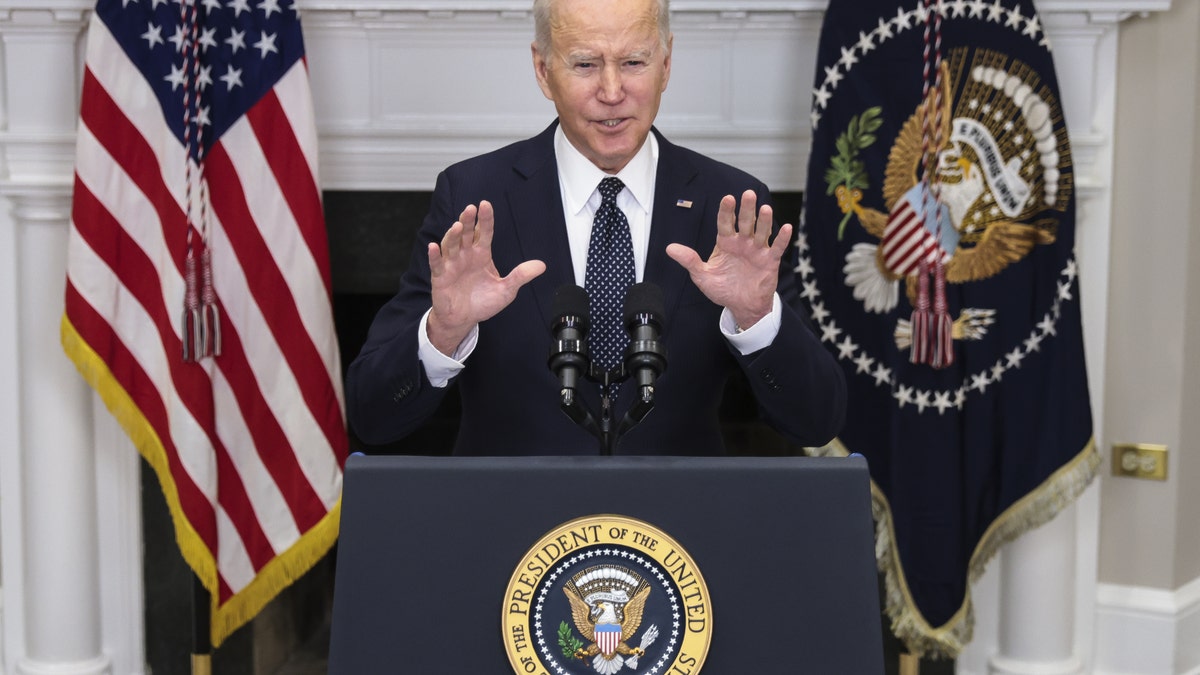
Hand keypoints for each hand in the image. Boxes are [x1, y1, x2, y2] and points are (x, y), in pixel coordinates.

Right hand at [427, 201, 545, 354]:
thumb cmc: (483, 301)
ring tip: (457, 226)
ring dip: (453, 235)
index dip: (485, 219)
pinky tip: (434, 247)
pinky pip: (436, 264)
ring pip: (451, 245)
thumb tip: (542, 265)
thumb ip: (521, 276)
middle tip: (470, 209)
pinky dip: (434, 256)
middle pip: (466, 234)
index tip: (486, 204)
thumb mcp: (506, 290)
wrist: (464, 319)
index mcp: (482, 254)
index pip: (484, 233)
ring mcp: (452, 265)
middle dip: (467, 221)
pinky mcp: (440, 277)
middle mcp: (466, 255)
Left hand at [665, 190, 792, 328]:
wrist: (741, 306)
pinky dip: (782, 238)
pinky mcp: (770, 261)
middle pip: (745, 222)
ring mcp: (757, 250)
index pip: (725, 222)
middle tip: (748, 194)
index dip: (726, 211)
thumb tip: (669, 248)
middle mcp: (742, 242)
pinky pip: (777, 248)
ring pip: (761, 232)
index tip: (727, 199)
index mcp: (725, 242)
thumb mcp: (702, 276)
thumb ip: (689, 260)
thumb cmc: (723, 289)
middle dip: (746, 209)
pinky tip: (785, 227)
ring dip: (764, 220)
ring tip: (765, 208)